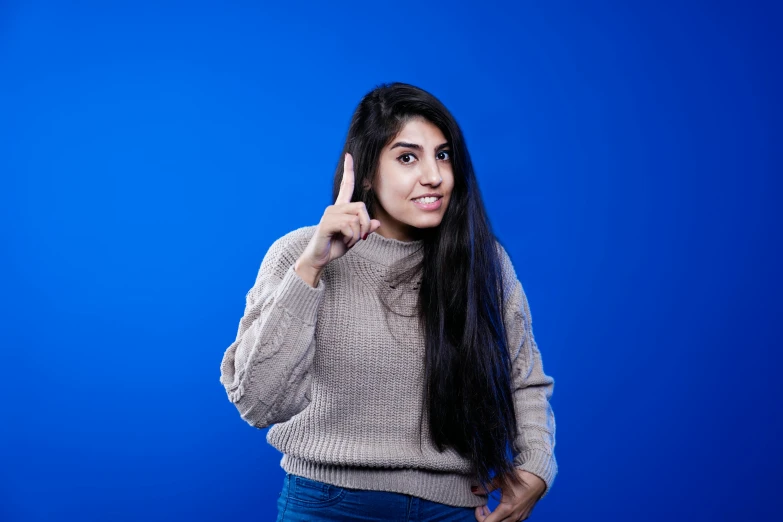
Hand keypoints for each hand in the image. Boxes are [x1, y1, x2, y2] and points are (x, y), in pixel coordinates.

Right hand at [295, 153, 380, 282]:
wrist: (319, 259)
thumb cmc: (334, 247)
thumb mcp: (354, 238)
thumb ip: (364, 229)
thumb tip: (377, 223)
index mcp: (340, 209)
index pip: (345, 186)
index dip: (348, 171)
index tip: (348, 156)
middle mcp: (334, 208)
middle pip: (361, 207)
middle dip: (366, 224)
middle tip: (362, 238)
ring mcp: (329, 215)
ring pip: (356, 218)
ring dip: (358, 234)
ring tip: (349, 241)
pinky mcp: (327, 224)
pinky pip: (348, 225)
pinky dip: (351, 237)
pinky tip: (345, 242)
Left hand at [474, 470, 545, 521]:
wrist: (538, 478)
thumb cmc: (519, 477)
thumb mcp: (500, 480)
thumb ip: (486, 487)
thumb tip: (474, 490)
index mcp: (507, 509)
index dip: (479, 516)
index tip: (479, 506)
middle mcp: (514, 516)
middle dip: (485, 517)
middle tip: (482, 507)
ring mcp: (521, 517)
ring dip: (495, 518)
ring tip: (490, 508)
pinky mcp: (525, 516)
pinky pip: (511, 521)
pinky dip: (503, 518)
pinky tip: (502, 508)